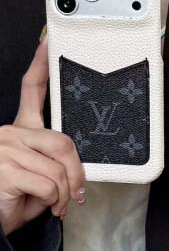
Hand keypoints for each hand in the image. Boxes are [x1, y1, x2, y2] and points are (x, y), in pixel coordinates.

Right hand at [0, 36, 85, 235]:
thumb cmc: (16, 199)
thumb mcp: (40, 174)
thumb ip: (54, 160)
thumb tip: (79, 166)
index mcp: (20, 131)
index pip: (32, 91)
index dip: (41, 66)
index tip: (48, 44)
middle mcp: (9, 133)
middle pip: (64, 142)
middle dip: (77, 172)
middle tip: (75, 192)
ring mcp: (5, 149)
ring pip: (59, 167)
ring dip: (66, 192)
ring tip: (56, 203)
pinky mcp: (4, 168)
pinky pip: (50, 183)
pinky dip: (55, 201)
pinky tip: (45, 206)